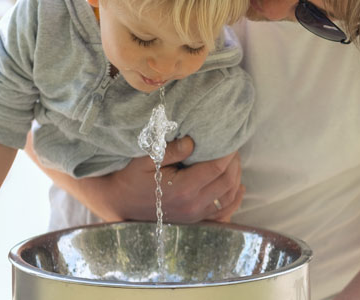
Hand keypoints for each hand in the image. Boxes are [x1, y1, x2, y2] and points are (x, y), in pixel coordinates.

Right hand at [100, 137, 244, 222]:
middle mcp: (193, 205)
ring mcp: (195, 215)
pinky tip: (239, 187)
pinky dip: (234, 199)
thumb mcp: (147, 158)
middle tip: (233, 147)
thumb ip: (171, 150)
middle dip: (234, 162)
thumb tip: (193, 142)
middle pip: (227, 182)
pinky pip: (223, 211)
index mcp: (183, 189)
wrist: (121, 202)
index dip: (227, 153)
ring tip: (234, 161)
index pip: (217, 169)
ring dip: (236, 177)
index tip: (230, 139)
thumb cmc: (133, 177)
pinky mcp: (195, 219)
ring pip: (229, 196)